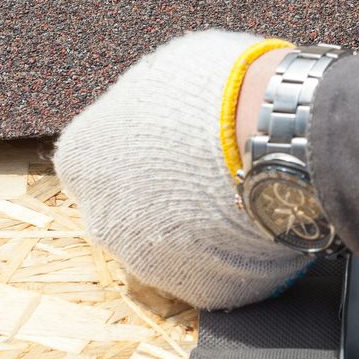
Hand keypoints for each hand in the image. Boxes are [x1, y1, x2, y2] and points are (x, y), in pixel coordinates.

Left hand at [53, 30, 307, 310]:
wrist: (275, 140)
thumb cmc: (217, 93)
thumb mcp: (166, 69)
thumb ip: (146, 100)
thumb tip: (158, 104)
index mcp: (82, 158)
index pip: (93, 159)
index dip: (135, 148)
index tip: (168, 140)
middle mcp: (102, 218)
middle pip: (125, 208)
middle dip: (160, 193)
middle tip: (205, 168)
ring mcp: (147, 262)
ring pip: (168, 245)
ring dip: (195, 225)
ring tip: (241, 190)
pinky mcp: (198, 289)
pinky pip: (213, 270)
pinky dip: (232, 253)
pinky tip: (257, 218)